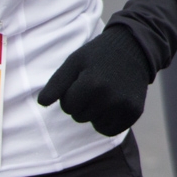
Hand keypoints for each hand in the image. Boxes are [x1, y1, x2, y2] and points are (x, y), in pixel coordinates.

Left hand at [37, 25, 151, 136]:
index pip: (67, 106)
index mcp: (92, 84)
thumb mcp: (74, 61)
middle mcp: (109, 97)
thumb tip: (42, 103)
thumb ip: (56, 83)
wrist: (135, 47)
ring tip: (106, 92)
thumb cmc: (99, 54)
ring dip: (96, 112)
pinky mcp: (134, 112)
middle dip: (83, 103)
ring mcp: (124, 106)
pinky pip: (111, 129)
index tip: (83, 80)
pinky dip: (108, 120)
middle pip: (80, 117)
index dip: (72, 94)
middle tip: (96, 84)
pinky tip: (113, 103)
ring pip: (95, 124)